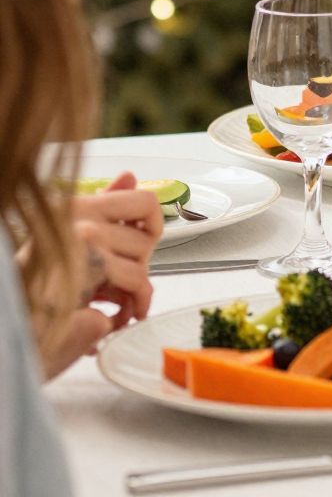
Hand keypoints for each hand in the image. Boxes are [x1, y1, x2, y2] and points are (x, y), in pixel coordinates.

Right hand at [42, 172, 160, 377]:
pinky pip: (137, 283)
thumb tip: (130, 175)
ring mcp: (83, 239)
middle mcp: (79, 218)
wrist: (13, 321)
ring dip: (133, 294)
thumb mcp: (71, 242)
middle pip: (148, 240)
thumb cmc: (38, 288)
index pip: (145, 201)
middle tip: (113, 287)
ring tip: (109, 308)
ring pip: (142, 265)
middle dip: (138, 269)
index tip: (142, 249)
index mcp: (76, 207)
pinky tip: (112, 319)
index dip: (152, 228)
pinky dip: (130, 308)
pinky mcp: (87, 266)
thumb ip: (103, 209)